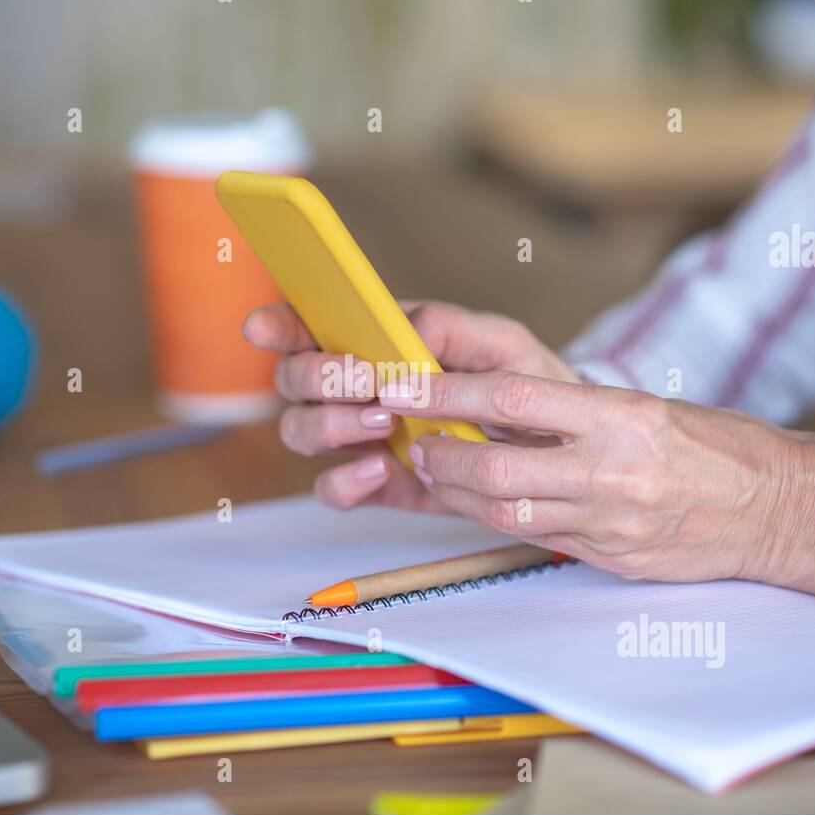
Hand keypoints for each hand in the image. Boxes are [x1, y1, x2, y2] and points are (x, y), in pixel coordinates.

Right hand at [242, 301, 580, 511]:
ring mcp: (358, 439)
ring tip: (382, 423)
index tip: (262, 327)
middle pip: (293, 381)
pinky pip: (333, 490)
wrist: (552, 450)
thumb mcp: (501, 344)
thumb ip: (453, 328)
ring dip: (331, 426)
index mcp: (372, 342)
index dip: (277, 324)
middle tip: (362, 380)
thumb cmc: (521, 382)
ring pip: (302, 432)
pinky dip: (345, 482)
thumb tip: (406, 330)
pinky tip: (378, 470)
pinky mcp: (376, 485)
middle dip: (317, 377)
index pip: (308, 326)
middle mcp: (352, 390)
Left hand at [386, 370, 814, 605]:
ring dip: (460, 495)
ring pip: (508, 514)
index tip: (407, 386)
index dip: (448, 395)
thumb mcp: (647, 408)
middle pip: (497, 472)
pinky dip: (500, 520)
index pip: (514, 400)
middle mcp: (615, 472)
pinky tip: (484, 503)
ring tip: (439, 472)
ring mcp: (612, 524)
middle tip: (417, 441)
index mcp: (624, 417)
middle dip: (443, 458)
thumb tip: (495, 410)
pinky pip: (538, 539)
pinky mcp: (612, 560)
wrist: (780, 509)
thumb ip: (574, 412)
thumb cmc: (716, 447)